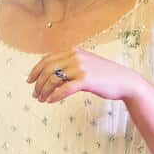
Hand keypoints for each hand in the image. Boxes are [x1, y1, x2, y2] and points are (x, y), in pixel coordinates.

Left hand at [28, 47, 142, 103]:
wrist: (125, 81)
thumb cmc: (104, 75)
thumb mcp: (85, 65)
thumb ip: (69, 66)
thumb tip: (51, 76)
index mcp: (73, 51)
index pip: (47, 59)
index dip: (35, 70)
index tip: (29, 80)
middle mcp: (75, 56)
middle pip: (47, 69)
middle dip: (38, 83)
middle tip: (35, 94)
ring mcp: (80, 67)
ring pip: (53, 79)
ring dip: (44, 91)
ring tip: (42, 99)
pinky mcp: (85, 80)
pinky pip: (64, 89)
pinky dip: (55, 96)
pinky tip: (50, 101)